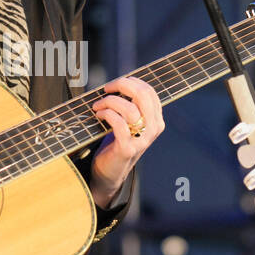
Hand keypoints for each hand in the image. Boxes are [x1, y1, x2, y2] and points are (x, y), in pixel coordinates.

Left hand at [88, 75, 163, 206]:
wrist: (110, 173)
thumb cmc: (117, 143)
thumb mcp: (129, 123)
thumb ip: (130, 105)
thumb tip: (118, 83)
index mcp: (156, 120)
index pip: (149, 92)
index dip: (131, 82)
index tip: (115, 85)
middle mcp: (153, 129)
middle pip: (142, 95)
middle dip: (122, 85)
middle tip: (106, 88)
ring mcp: (142, 140)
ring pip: (129, 109)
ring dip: (109, 102)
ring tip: (98, 106)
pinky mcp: (128, 148)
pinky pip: (118, 123)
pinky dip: (106, 114)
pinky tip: (98, 114)